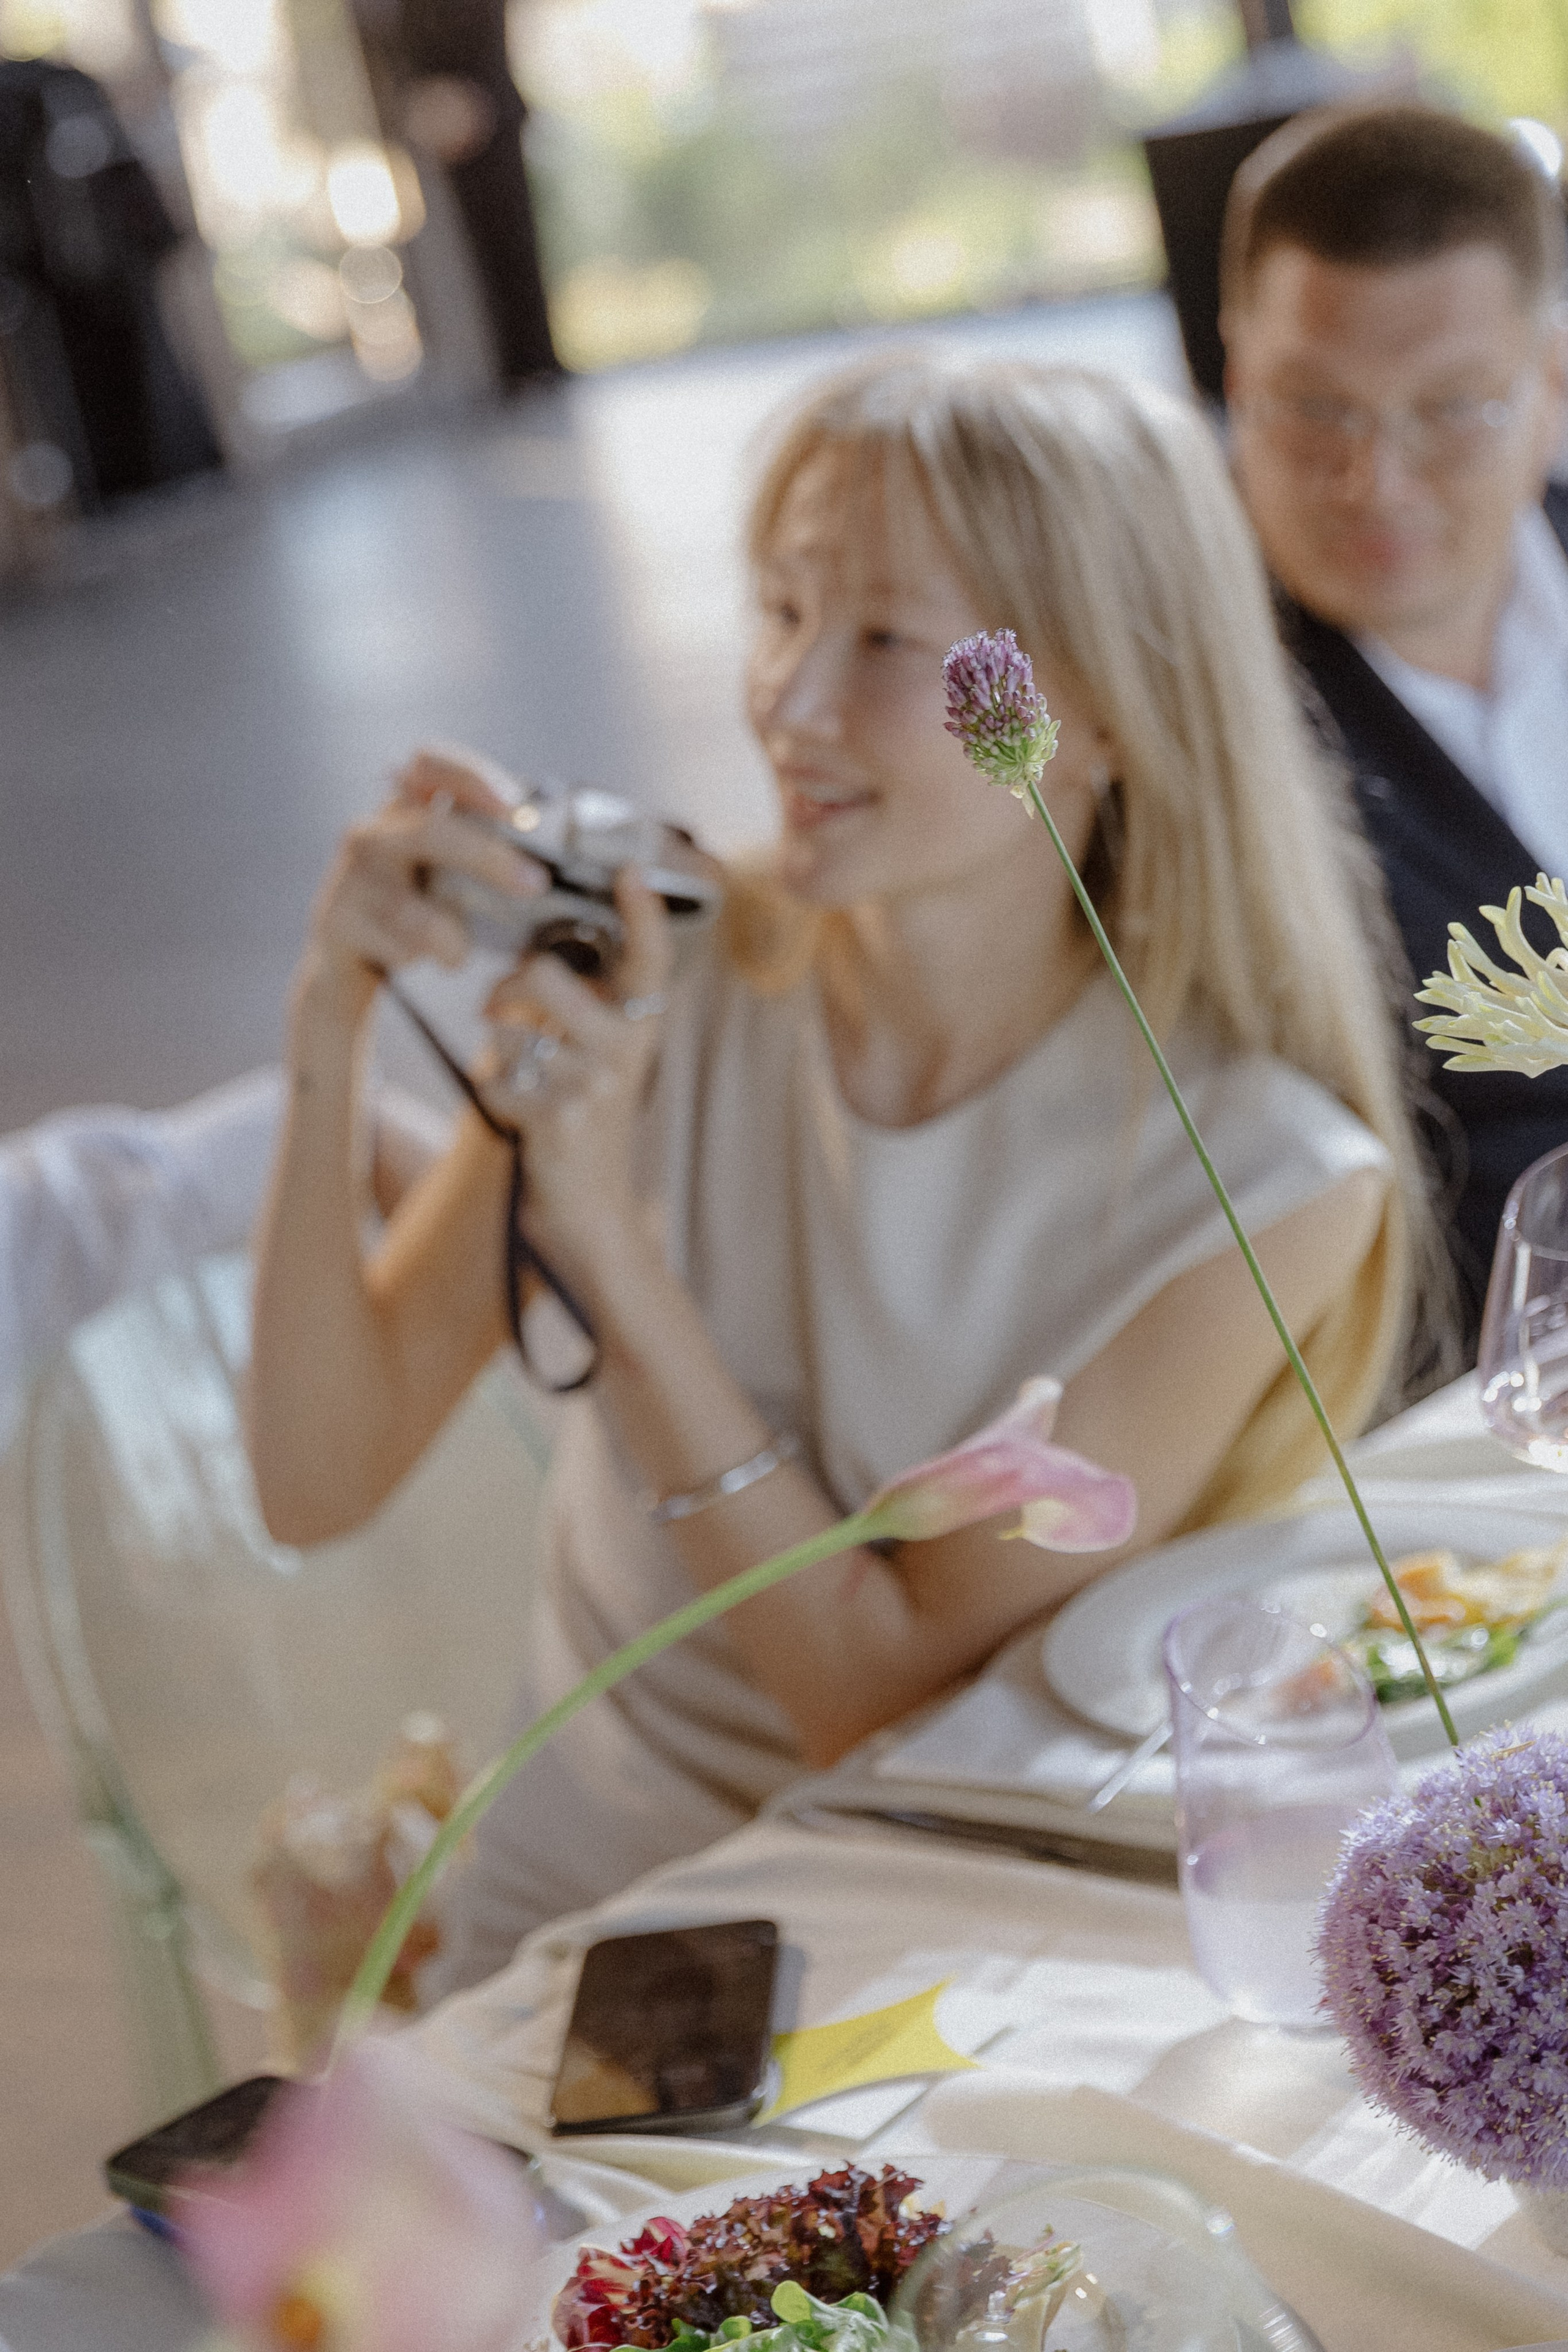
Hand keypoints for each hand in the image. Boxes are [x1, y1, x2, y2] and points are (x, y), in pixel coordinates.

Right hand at [298, 749, 544, 1021]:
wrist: (351, 973)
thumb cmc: (418, 920)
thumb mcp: (453, 881)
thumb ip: (489, 859)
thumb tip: (550, 866)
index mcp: (405, 811)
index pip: (429, 764)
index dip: (471, 776)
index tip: (515, 805)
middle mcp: (372, 833)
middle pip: (430, 829)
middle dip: (489, 857)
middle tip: (534, 883)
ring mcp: (348, 877)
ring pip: (413, 905)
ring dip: (451, 936)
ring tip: (457, 952)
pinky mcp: (335, 921)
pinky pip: (397, 942)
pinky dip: (419, 957)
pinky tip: (413, 959)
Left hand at [481, 869, 673, 1281]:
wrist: (591, 1203)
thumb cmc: (585, 1114)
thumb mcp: (598, 1053)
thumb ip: (580, 1006)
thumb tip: (532, 959)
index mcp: (640, 1023)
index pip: (651, 957)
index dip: (643, 912)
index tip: (628, 870)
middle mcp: (626, 1048)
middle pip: (548, 977)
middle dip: (510, 984)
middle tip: (499, 1001)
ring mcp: (594, 1084)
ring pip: (515, 1028)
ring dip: (497, 1040)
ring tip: (509, 1058)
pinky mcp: (558, 1118)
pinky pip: (498, 1079)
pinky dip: (493, 1091)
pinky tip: (514, 1110)